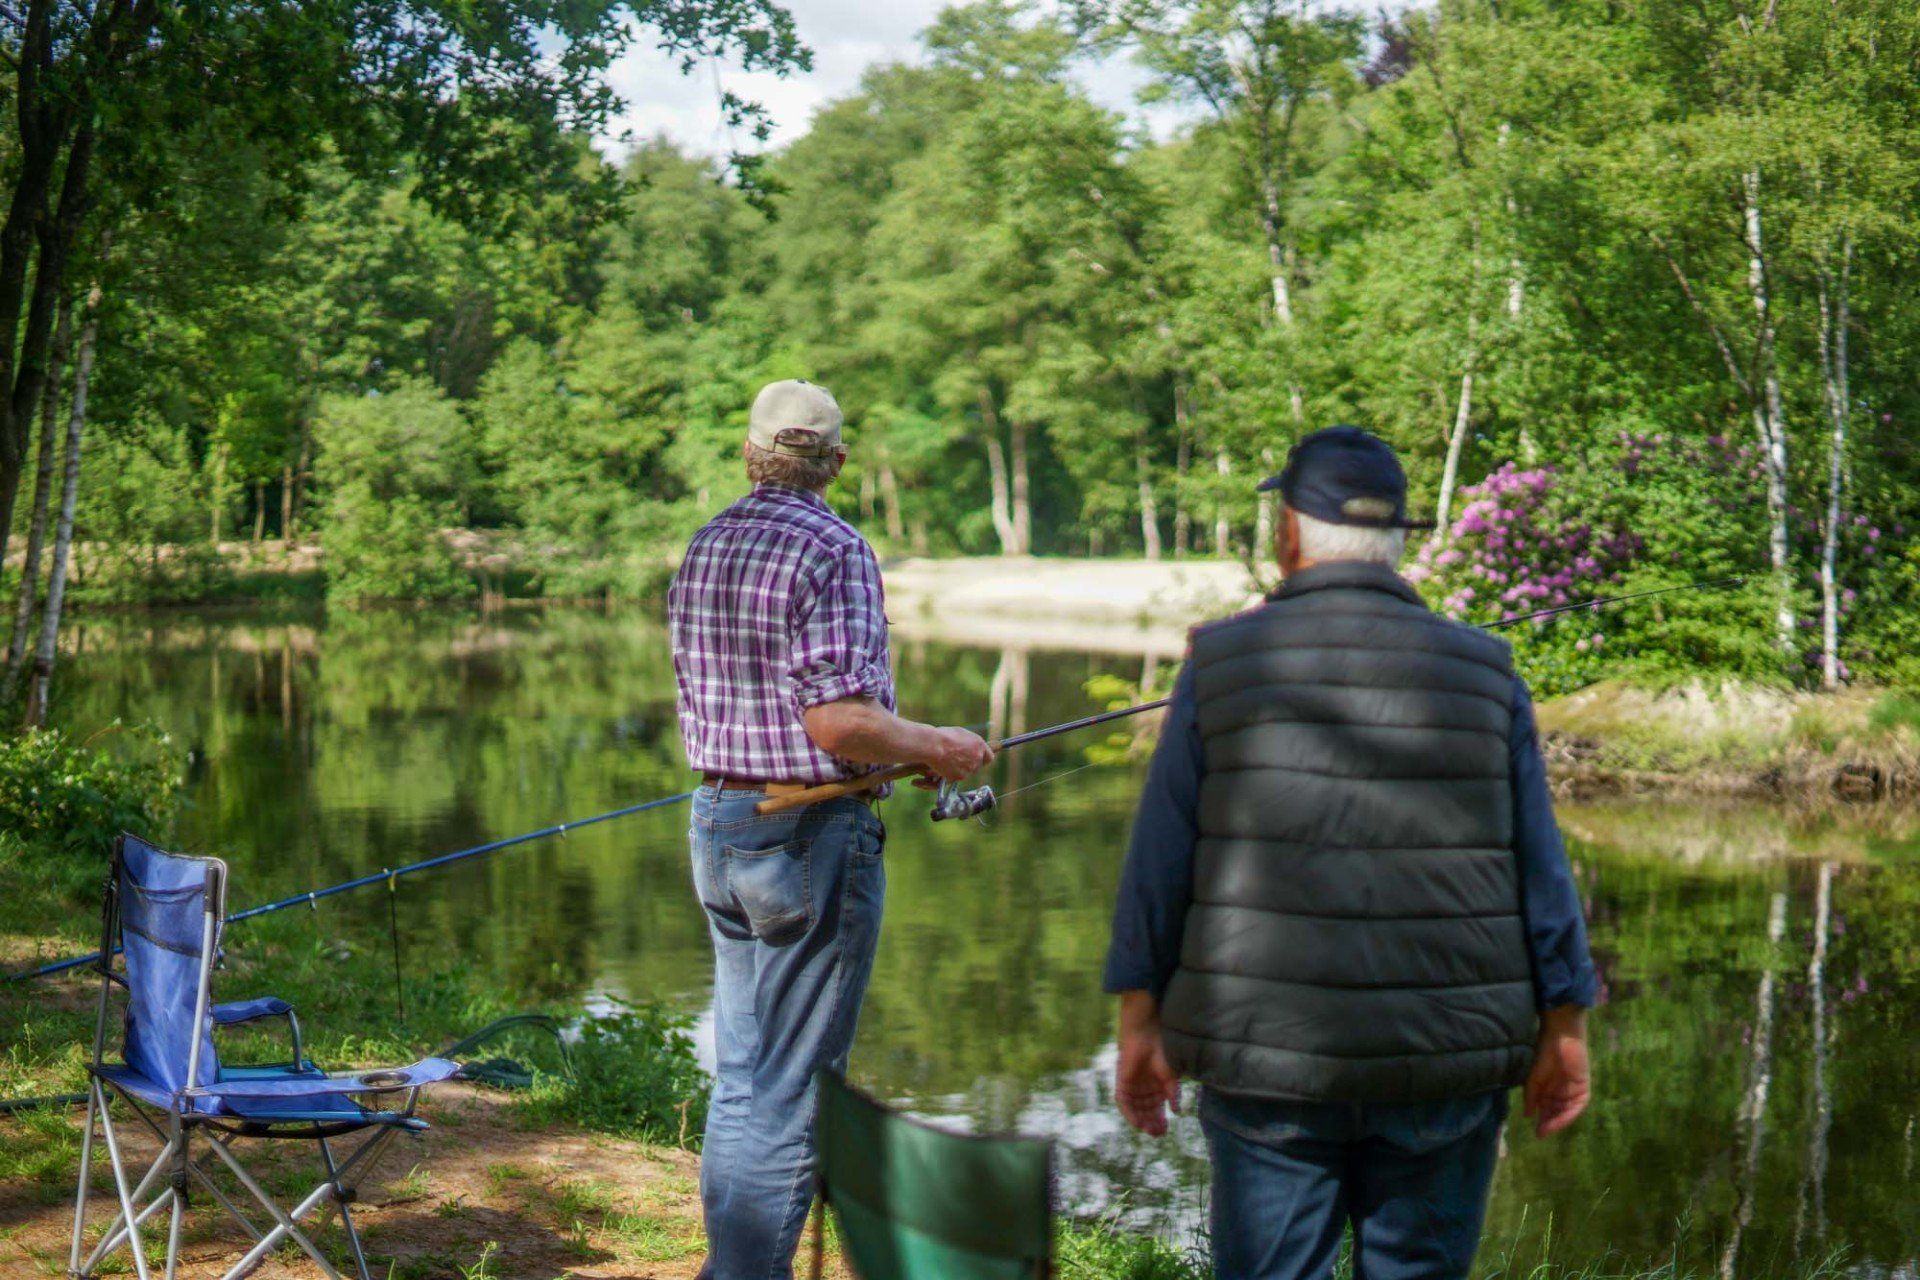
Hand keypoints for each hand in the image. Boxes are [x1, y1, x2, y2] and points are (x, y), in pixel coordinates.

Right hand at [923, 727, 993, 782]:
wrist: (933, 745)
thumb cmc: (944, 736)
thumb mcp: (961, 734)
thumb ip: (969, 742)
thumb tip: (970, 746)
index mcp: (980, 745)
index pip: (989, 757)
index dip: (982, 758)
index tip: (976, 758)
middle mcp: (977, 757)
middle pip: (977, 766)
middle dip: (969, 764)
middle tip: (957, 759)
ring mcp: (969, 768)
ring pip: (967, 772)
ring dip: (960, 769)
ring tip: (947, 761)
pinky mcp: (959, 777)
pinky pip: (956, 777)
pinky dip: (951, 774)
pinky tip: (943, 767)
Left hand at [1115, 995, 1181, 1136]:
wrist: (1147, 1034)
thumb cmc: (1162, 1050)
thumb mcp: (1171, 1076)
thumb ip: (1173, 1094)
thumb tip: (1177, 1112)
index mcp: (1156, 1088)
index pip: (1156, 1110)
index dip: (1160, 1121)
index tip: (1165, 1130)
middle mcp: (1143, 1089)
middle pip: (1145, 1112)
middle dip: (1151, 1124)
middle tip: (1158, 1134)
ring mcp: (1132, 1086)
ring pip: (1135, 1110)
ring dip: (1141, 1121)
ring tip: (1150, 1130)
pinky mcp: (1122, 1082)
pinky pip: (1123, 1102)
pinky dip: (1129, 1113)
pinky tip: (1137, 1122)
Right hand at [1524, 1006, 1590, 1138]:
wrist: (1560, 1037)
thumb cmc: (1542, 1053)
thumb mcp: (1532, 1078)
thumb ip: (1531, 1096)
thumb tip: (1528, 1115)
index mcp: (1548, 1089)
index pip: (1545, 1110)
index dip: (1541, 1121)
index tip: (1535, 1132)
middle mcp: (1560, 1092)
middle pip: (1555, 1113)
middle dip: (1549, 1123)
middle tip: (1541, 1133)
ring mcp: (1572, 1091)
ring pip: (1565, 1112)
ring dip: (1557, 1121)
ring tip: (1548, 1128)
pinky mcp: (1583, 1088)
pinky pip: (1577, 1106)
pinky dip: (1569, 1114)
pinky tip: (1560, 1119)